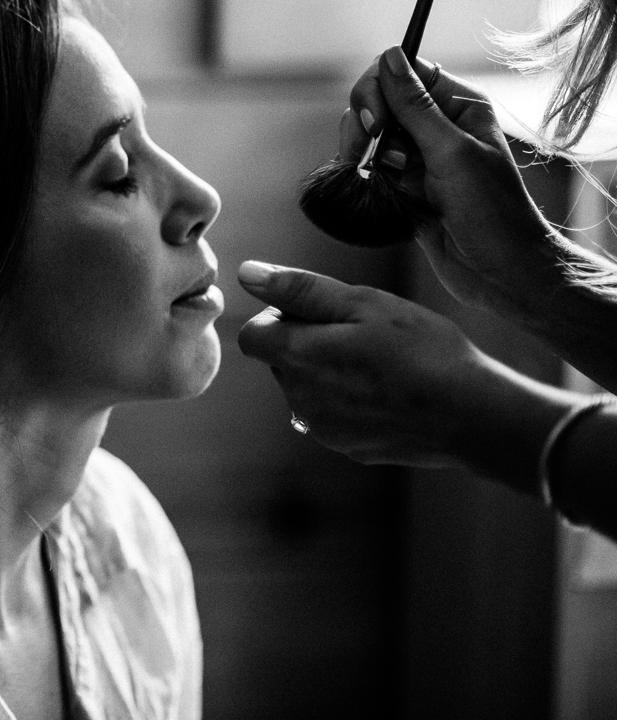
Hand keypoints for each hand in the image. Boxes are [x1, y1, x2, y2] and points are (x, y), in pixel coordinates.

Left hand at [238, 261, 588, 495]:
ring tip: (381, 365)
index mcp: (297, 358)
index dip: (282, 318)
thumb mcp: (363, 303)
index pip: (252, 335)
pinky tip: (389, 394)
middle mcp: (298, 399)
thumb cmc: (422, 349)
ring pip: (306, 388)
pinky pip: (331, 415)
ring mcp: (322, 428)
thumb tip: (246, 272)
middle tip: (362, 335)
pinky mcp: (347, 447)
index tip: (325, 314)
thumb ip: (299, 289)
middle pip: (281, 360)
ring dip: (327, 373)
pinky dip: (349, 402)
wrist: (474, 416)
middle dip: (307, 343)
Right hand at [340, 47, 563, 319]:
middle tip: (368, 150)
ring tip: (374, 174)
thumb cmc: (492, 212)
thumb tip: (389, 56)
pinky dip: (363, 173)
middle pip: (379, 100)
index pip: (406, 73)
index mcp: (460, 107)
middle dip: (366, 122)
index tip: (375, 121)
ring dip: (362, 150)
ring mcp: (418, 157)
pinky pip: (369, 165)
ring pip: (369, 134)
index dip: (380, 89)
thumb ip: (414, 104)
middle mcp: (438, 127)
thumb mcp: (451, 151)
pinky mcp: (402, 185)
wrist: (499, 273)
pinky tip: (373, 186)